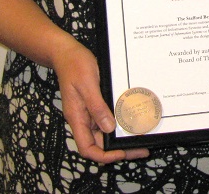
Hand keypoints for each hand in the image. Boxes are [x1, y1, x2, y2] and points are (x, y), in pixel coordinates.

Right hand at [53, 39, 149, 163]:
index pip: (87, 148)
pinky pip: (106, 118)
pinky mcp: (94, 104)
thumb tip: (108, 128)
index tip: (121, 153)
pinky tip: (132, 120)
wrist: (67, 53)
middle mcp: (82, 119)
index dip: (104, 155)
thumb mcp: (88, 84)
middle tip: (141, 149)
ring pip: (104, 132)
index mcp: (77, 118)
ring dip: (120, 137)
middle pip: (99, 144)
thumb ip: (97, 107)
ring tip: (141, 137)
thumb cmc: (75, 65)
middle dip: (119, 149)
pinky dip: (118, 122)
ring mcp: (88, 112)